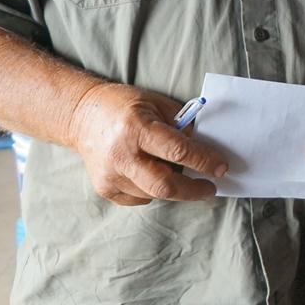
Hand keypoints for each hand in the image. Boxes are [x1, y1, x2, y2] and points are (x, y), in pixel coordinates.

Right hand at [68, 82, 228, 206]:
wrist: (83, 116)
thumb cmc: (125, 106)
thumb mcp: (158, 105)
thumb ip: (181, 127)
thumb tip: (206, 150)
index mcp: (137, 128)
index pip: (178, 152)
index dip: (204, 162)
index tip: (221, 168)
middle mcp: (121, 154)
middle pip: (165, 185)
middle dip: (193, 190)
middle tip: (209, 189)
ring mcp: (110, 175)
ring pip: (153, 194)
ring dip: (172, 187)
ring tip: (177, 173)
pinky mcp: (104, 188)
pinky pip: (139, 199)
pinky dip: (152, 191)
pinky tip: (151, 174)